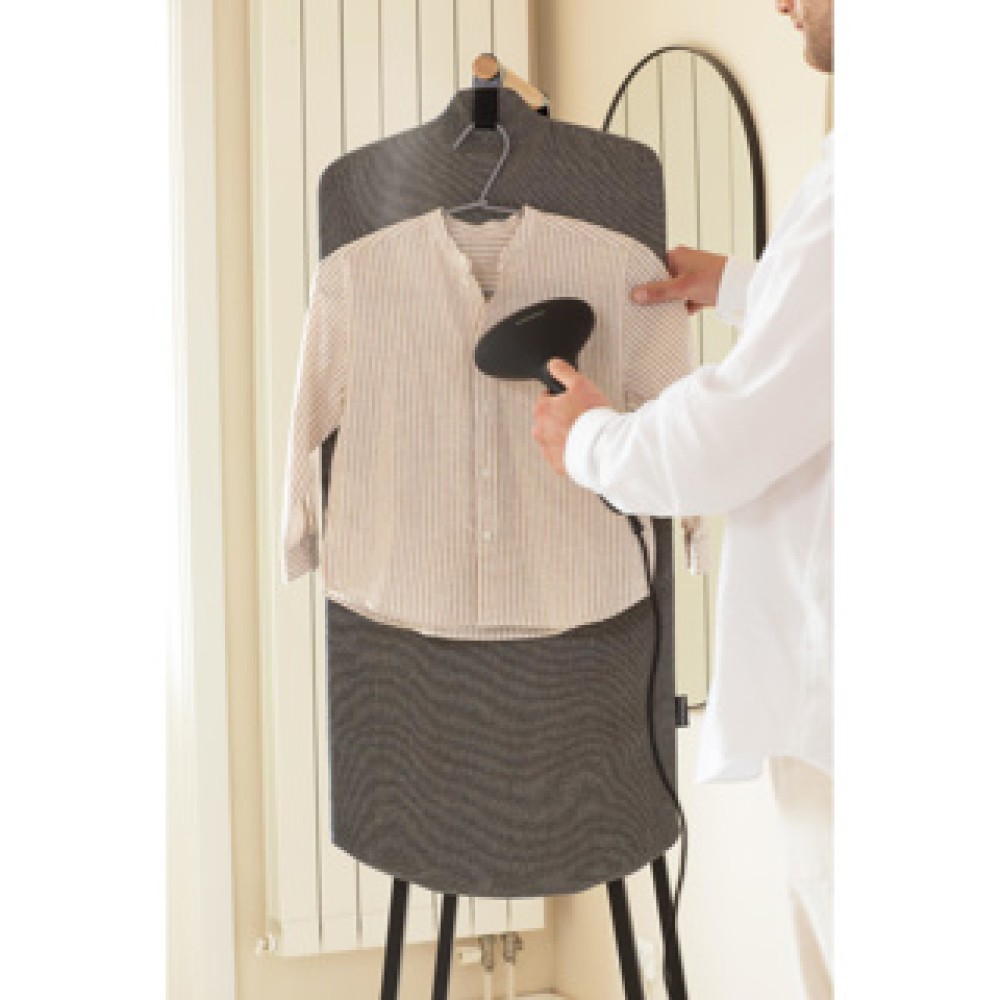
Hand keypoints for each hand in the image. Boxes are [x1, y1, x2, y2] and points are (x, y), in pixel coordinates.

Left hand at [532, 359, 612, 475]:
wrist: (603, 448)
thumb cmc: (593, 418)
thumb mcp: (580, 384)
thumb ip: (563, 372)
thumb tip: (552, 365)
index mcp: (542, 409)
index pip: (547, 399)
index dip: (563, 399)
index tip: (575, 404)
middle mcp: (540, 430)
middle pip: (550, 419)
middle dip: (563, 417)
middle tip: (582, 418)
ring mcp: (548, 449)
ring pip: (555, 437)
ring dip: (566, 434)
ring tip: (584, 433)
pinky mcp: (557, 463)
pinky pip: (562, 454)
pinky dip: (570, 450)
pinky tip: (583, 445)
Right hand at [630, 245, 728, 314]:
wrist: (741, 287)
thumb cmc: (715, 278)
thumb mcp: (682, 287)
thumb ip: (658, 291)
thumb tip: (636, 294)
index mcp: (677, 255)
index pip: (652, 266)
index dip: (643, 279)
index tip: (633, 292)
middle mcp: (684, 263)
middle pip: (662, 280)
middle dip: (656, 293)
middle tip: (643, 305)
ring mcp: (692, 276)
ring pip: (674, 291)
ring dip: (669, 302)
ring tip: (658, 312)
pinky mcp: (700, 288)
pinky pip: (685, 299)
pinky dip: (681, 307)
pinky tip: (675, 316)